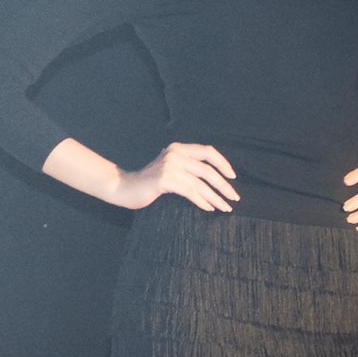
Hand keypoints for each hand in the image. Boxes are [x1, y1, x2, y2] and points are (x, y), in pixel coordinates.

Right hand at [112, 141, 239, 212]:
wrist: (124, 187)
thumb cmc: (149, 182)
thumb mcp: (170, 168)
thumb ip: (187, 167)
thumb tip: (216, 179)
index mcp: (178, 148)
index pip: (208, 151)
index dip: (223, 163)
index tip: (232, 177)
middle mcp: (174, 154)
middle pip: (207, 170)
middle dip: (224, 186)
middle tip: (234, 197)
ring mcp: (169, 166)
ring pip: (200, 183)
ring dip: (215, 197)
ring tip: (225, 207)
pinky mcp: (164, 180)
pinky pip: (190, 191)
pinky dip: (202, 201)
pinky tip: (208, 208)